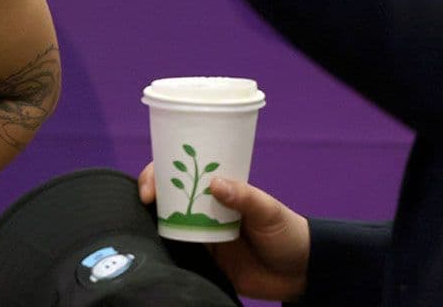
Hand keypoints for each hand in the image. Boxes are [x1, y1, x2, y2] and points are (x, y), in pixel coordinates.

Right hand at [139, 163, 308, 301]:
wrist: (298, 275)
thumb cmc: (288, 234)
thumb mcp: (269, 210)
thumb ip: (244, 197)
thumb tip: (215, 183)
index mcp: (222, 190)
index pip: (187, 169)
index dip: (164, 168)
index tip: (154, 179)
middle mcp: (207, 208)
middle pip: (170, 193)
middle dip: (152, 189)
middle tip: (145, 197)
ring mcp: (203, 234)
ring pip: (169, 220)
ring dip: (155, 216)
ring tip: (143, 217)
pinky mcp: (204, 259)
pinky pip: (177, 249)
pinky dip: (164, 244)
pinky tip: (153, 242)